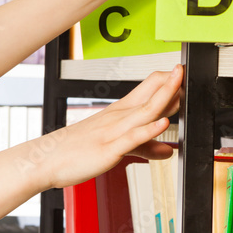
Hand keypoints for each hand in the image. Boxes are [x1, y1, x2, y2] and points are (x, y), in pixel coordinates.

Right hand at [40, 64, 183, 188]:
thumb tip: (167, 150)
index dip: (170, 81)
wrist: (45, 160)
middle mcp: (118, 117)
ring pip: (145, 110)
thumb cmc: (75, 150)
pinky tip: (163, 123)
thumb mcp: (115, 146)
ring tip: (181, 83)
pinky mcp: (109, 149)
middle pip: (151, 93)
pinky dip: (148, 130)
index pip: (149, 87)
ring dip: (165, 96)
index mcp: (119, 112)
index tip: (184, 77)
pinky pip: (132, 137)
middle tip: (186, 73)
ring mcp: (113, 131)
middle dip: (172, 82)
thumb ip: (144, 147)